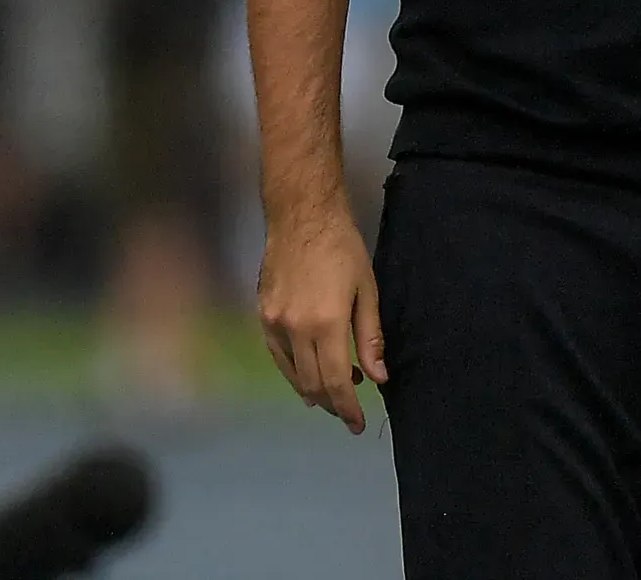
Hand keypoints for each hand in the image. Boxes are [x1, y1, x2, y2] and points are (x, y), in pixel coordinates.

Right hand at [257, 197, 382, 433]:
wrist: (302, 216)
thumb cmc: (343, 248)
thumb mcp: (367, 290)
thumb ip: (371, 337)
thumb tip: (378, 378)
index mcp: (326, 324)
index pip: (337, 383)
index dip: (348, 409)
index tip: (359, 424)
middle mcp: (296, 331)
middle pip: (313, 384)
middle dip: (333, 404)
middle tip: (349, 411)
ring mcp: (274, 324)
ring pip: (293, 374)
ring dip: (313, 391)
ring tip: (334, 394)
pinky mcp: (262, 316)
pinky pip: (277, 357)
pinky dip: (293, 372)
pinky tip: (307, 374)